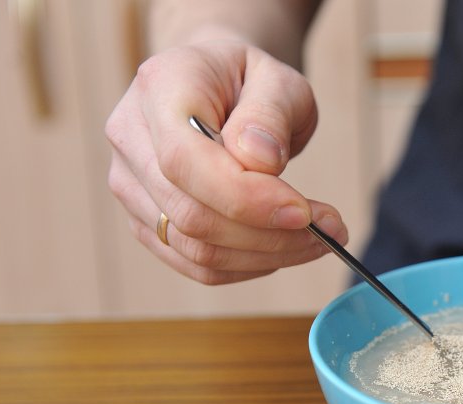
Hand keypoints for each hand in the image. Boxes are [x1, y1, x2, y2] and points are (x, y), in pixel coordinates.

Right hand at [104, 39, 346, 284]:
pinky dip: (248, 266)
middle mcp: (131, 139)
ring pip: (195, 248)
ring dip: (267, 256)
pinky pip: (197, 264)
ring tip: (320, 239)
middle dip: (270, 234)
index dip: (245, 198)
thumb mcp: (278, 79)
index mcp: (159, 89)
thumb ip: (270, 114)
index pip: (185, 161)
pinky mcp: (147, 221)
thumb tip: (261, 161)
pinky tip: (285, 249)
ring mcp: (132, 184)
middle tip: (331, 230)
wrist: (221, 87)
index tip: (306, 213)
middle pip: (191, 214)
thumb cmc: (251, 80)